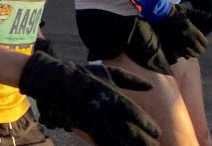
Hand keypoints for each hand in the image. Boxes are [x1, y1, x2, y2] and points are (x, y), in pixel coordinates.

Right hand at [19, 50, 158, 143]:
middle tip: (154, 145)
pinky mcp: (85, 127)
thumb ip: (130, 80)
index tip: (157, 132)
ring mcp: (95, 121)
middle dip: (144, 141)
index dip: (148, 125)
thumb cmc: (82, 75)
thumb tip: (149, 87)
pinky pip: (102, 141)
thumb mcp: (107, 73)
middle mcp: (106, 111)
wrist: (54, 82)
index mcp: (113, 97)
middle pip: (130, 131)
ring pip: (118, 140)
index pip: (135, 114)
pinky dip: (112, 145)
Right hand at [152, 5, 208, 61]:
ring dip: (194, 54)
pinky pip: (183, 54)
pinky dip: (186, 55)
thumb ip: (200, 15)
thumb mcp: (188, 14)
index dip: (206, 44)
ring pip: (192, 54)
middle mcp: (189, 38)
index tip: (204, 44)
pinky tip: (186, 54)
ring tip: (194, 53)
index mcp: (194, 31)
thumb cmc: (175, 14)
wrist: (162, 17)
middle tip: (199, 49)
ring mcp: (181, 43)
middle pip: (200, 50)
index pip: (205, 43)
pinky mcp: (174, 45)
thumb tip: (209, 15)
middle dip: (201, 50)